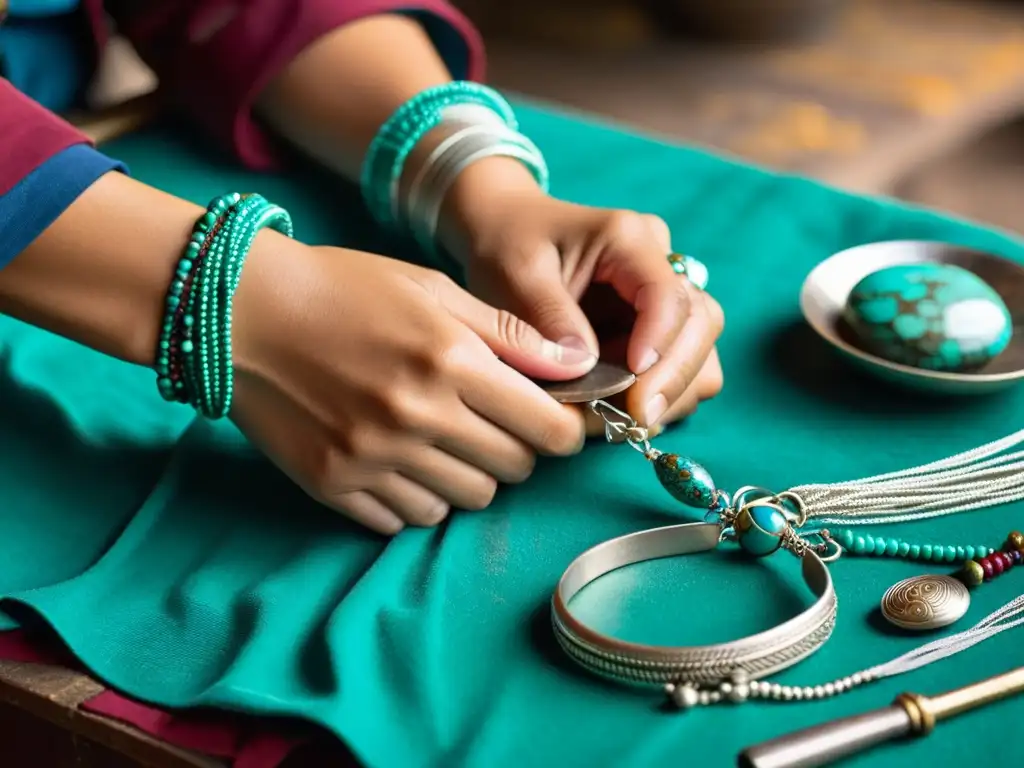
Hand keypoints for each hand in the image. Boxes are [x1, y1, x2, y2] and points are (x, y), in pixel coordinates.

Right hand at [230, 236, 592, 534]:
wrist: (242, 311)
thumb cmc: (344, 288)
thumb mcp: (433, 289)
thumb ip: (509, 333)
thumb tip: (576, 367)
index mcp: (450, 361)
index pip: (549, 430)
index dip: (566, 429)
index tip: (557, 420)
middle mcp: (416, 417)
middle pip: (514, 470)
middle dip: (519, 448)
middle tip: (493, 420)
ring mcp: (373, 458)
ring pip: (466, 500)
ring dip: (469, 474)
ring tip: (442, 437)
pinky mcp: (335, 486)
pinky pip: (407, 519)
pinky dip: (418, 496)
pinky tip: (401, 459)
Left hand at [446, 166, 723, 435]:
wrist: (505, 231)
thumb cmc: (507, 244)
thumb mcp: (516, 273)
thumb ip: (550, 316)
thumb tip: (587, 365)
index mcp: (628, 239)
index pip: (668, 295)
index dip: (660, 344)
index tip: (632, 386)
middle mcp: (660, 262)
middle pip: (702, 323)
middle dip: (675, 377)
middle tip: (636, 419)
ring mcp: (663, 295)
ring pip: (702, 349)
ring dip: (673, 390)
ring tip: (625, 418)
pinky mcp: (656, 326)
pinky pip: (682, 366)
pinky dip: (662, 393)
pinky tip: (624, 410)